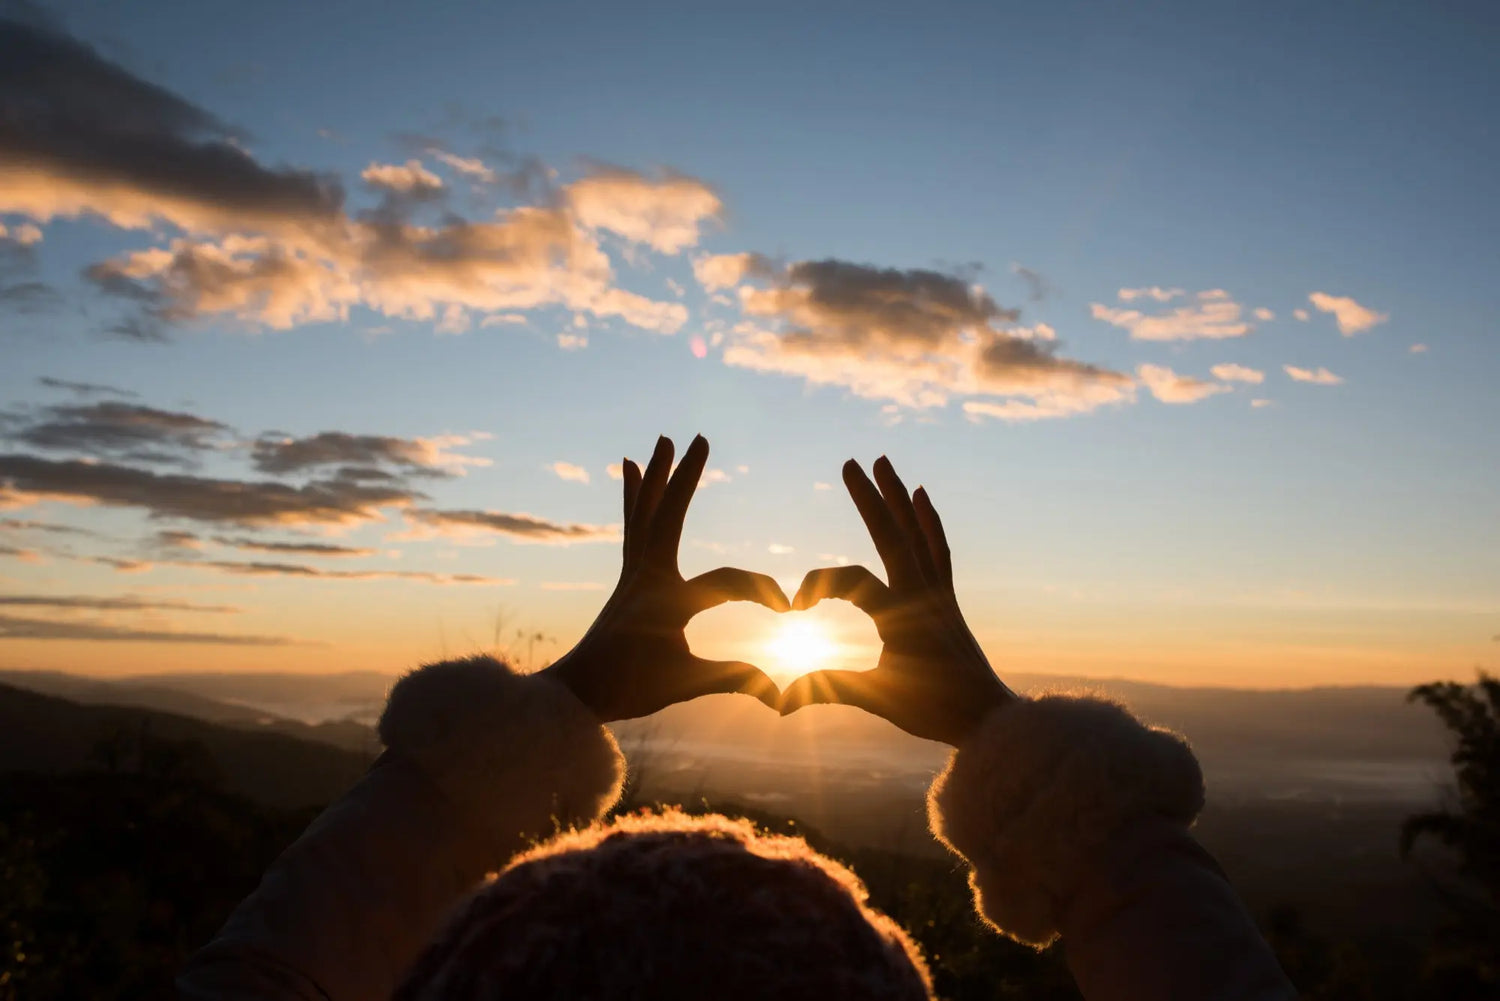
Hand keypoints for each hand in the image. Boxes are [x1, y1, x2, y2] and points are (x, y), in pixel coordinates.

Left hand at [544, 434, 789, 721]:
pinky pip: (633, 526)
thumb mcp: (685, 684)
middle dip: (685, 477)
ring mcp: (633, 574)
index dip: (762, 592)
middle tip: (699, 437)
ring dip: (657, 476)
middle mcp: (645, 578)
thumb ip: (734, 680)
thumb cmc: (628, 690)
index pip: (726, 582)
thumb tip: (783, 693)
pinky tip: (631, 471)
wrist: (573, 694)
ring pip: (645, 513)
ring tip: (661, 441)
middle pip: (668, 515)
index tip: (789, 610)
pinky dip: (635, 497)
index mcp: (665, 602)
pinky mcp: (627, 578)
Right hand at [779, 456, 1015, 745]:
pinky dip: (929, 521)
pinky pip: (938, 549)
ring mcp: (938, 593)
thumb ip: (830, 690)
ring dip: (898, 496)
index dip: (817, 584)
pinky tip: (923, 498)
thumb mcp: (879, 699)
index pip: (852, 581)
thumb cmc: (935, 712)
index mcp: (901, 617)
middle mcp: (922, 595)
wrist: (990, 718)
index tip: (794, 608)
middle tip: (850, 462)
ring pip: (917, 534)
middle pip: (892, 536)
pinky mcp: (948, 599)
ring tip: (885, 462)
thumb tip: (781, 700)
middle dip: (870, 498)